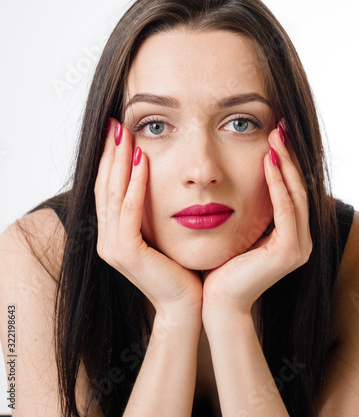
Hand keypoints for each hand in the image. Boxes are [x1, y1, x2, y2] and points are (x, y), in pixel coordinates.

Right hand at [94, 119, 202, 319]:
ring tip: (125, 132)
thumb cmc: (179, 266)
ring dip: (118, 161)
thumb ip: (151, 208)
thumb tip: (154, 176)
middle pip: (105, 185)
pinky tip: (141, 160)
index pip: (108, 187)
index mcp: (113, 232)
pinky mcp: (126, 253)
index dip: (109, 158)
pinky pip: (129, 211)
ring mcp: (113, 246)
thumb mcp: (161, 230)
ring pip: (113, 193)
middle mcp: (106, 238)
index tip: (117, 129)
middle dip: (109, 152)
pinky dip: (134, 184)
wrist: (187, 303)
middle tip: (115, 121)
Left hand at [201, 124, 312, 317]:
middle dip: (289, 156)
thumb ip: (248, 208)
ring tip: (275, 137)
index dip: (284, 162)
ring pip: (296, 194)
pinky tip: (268, 162)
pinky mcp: (289, 252)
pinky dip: (278, 185)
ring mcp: (299, 247)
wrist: (216, 300)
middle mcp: (300, 239)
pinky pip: (285, 210)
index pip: (290, 190)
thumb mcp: (238, 229)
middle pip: (298, 187)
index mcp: (289, 234)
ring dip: (286, 164)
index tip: (273, 135)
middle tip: (279, 127)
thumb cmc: (221, 264)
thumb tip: (239, 180)